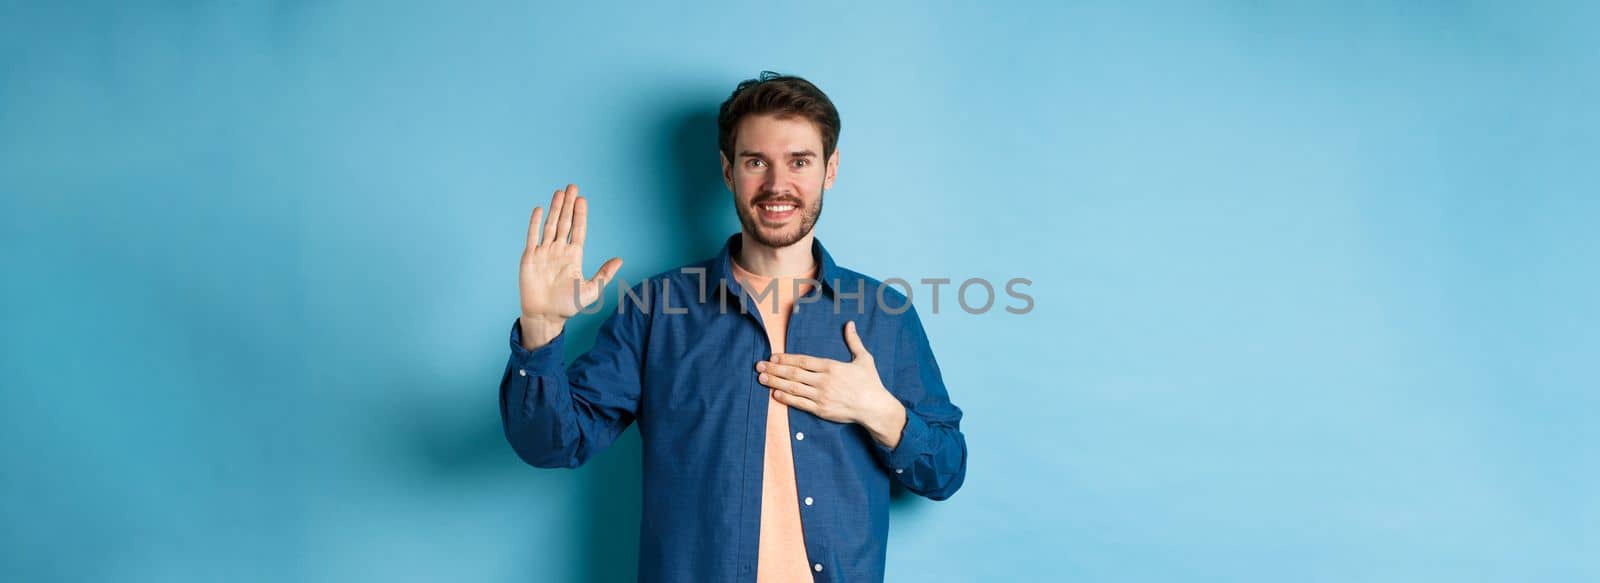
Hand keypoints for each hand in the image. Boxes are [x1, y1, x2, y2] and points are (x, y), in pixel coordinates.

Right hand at [519, 184, 623, 348]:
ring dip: (555, 208)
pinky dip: (535, 222)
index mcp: (573, 256)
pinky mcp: (530, 257)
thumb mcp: (591, 290)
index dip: (580, 214)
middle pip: (564, 222)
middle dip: (569, 204)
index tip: (582, 199)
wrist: (545, 316)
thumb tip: (620, 260)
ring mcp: (544, 252)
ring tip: (559, 192)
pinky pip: (532, 236)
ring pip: (550, 225)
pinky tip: (539, 209)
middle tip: (573, 186)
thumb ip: (604, 274)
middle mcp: (559, 251)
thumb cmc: (568, 306)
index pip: (578, 230)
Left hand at [756, 321, 907, 447]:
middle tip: (759, 366)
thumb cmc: (870, 383)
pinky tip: (775, 394)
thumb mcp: (864, 359)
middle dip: (774, 369)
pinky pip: (800, 404)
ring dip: (775, 383)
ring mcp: (821, 396)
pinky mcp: (821, 410)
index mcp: (832, 366)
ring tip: (761, 379)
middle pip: (794, 374)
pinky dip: (787, 399)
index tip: (773, 356)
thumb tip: (850, 324)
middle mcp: (824, 381)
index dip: (786, 359)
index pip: (803, 361)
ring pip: (793, 388)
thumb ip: (854, 341)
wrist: (875, 408)